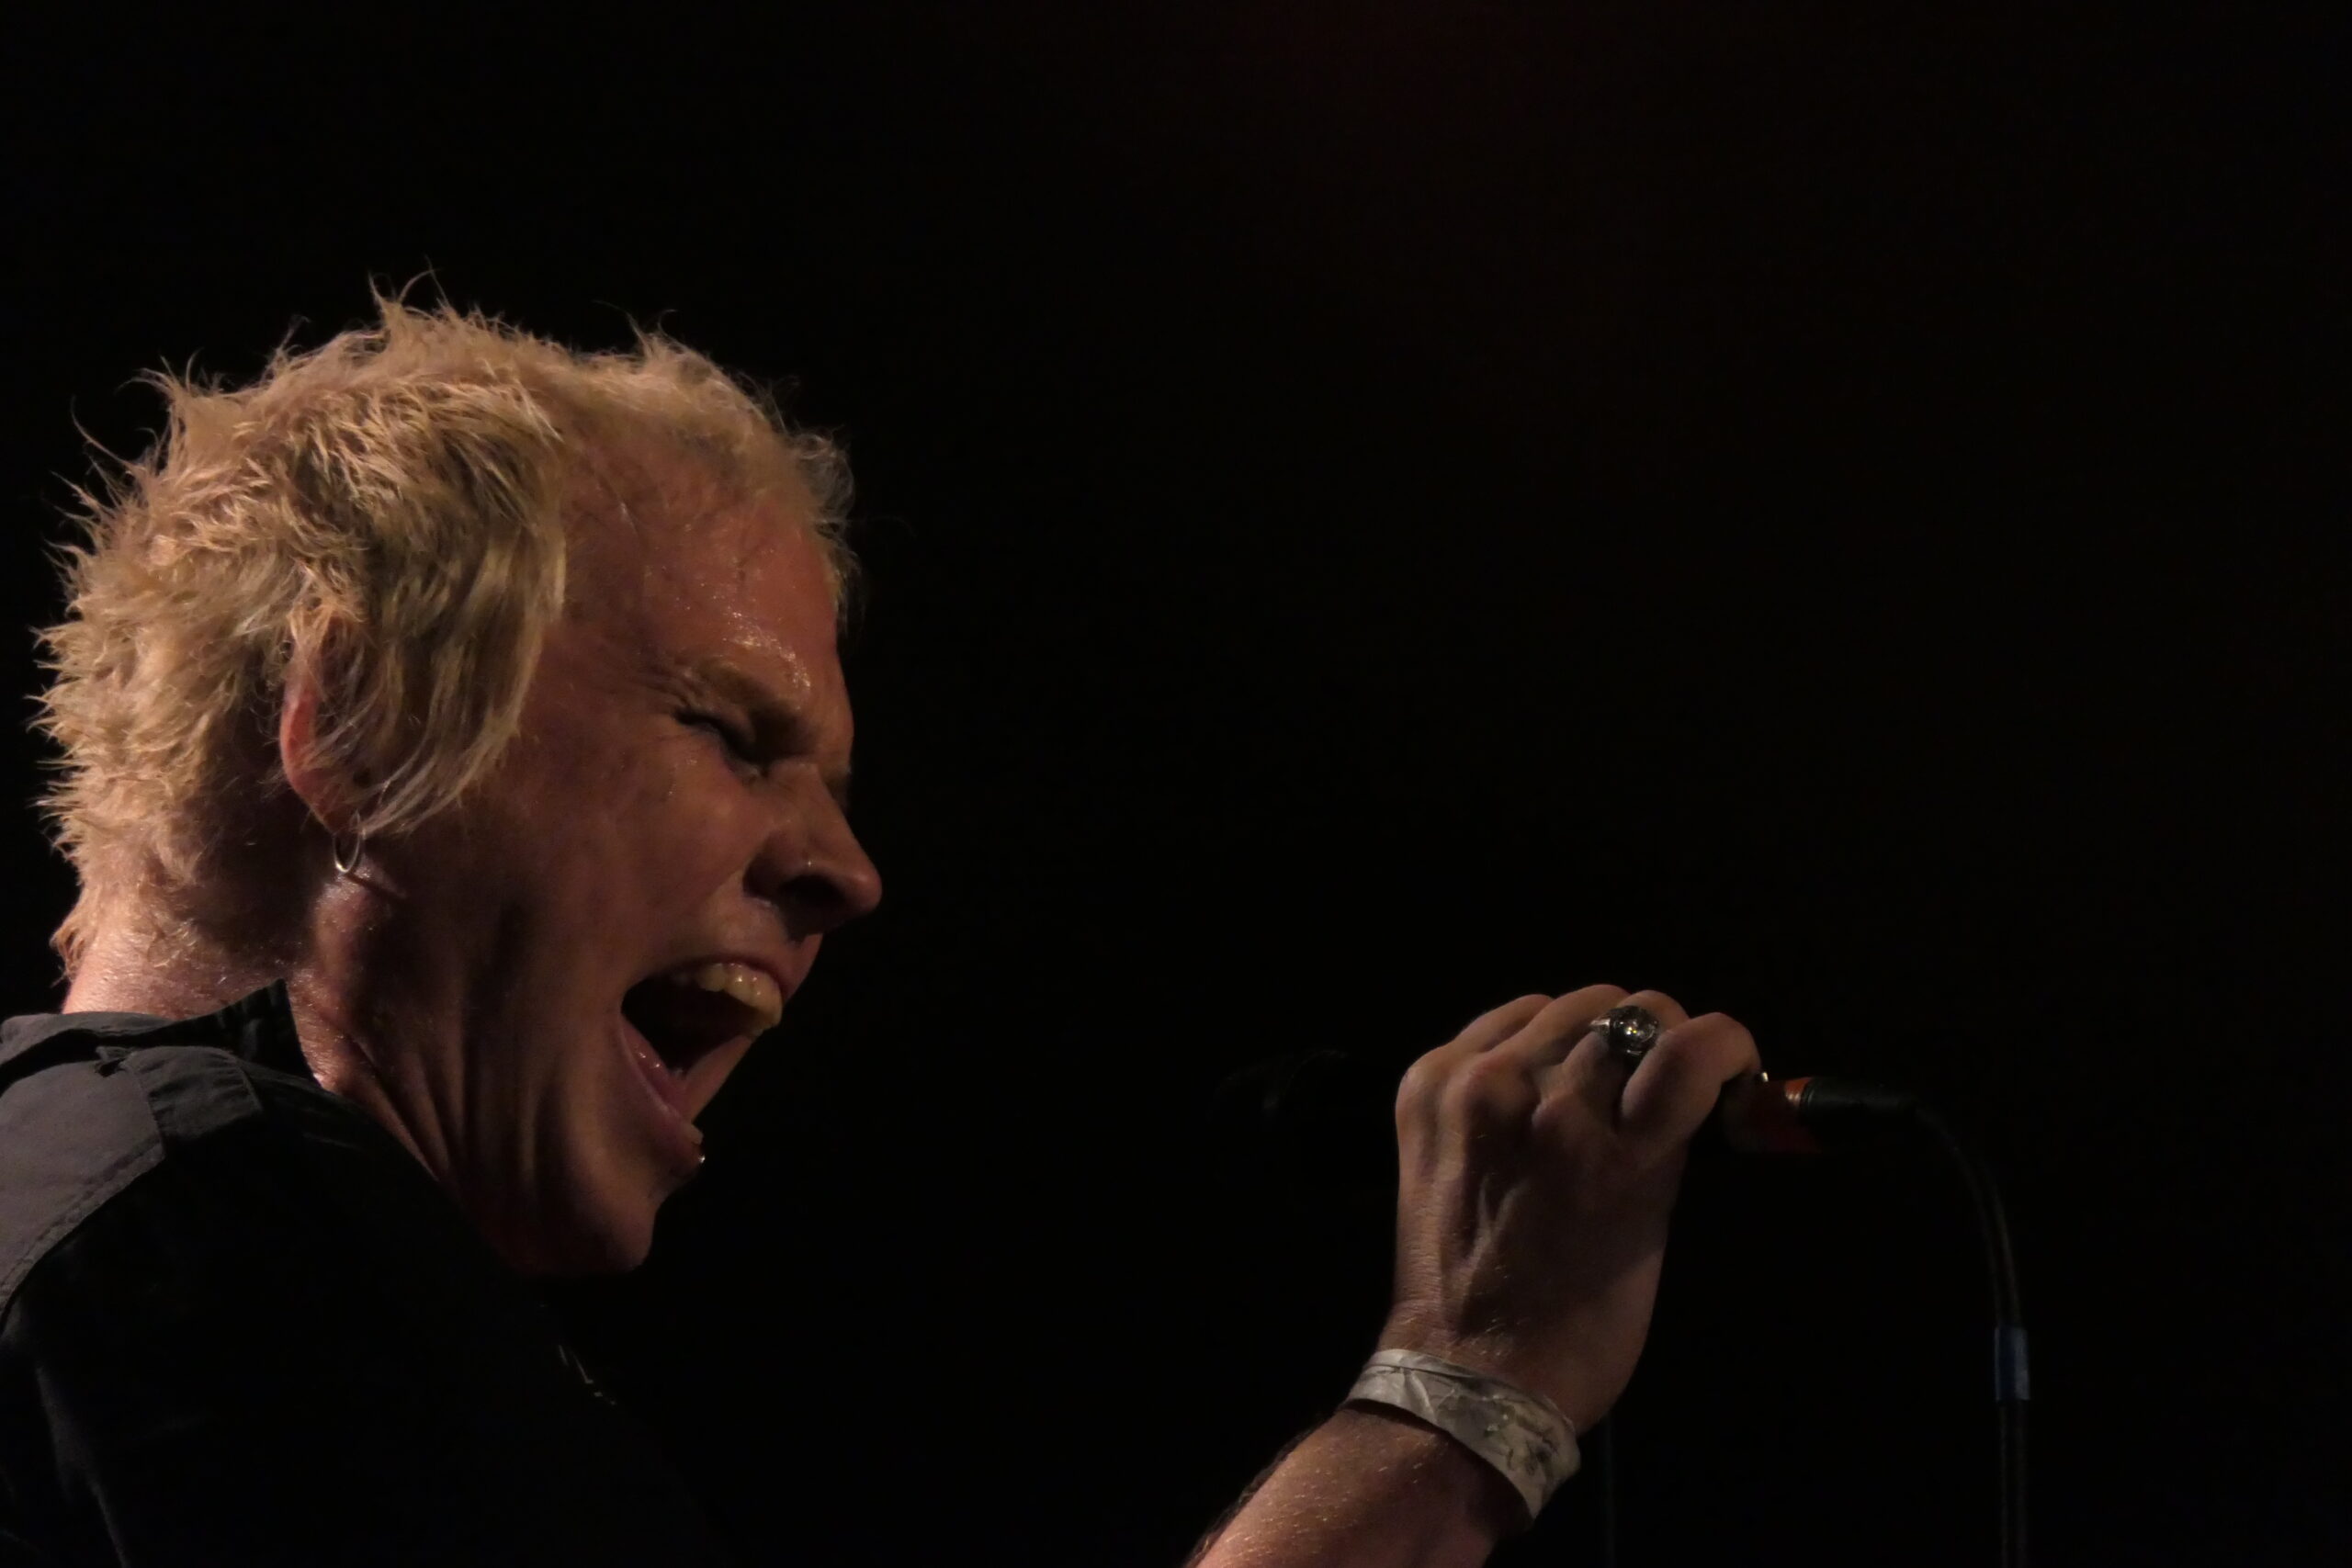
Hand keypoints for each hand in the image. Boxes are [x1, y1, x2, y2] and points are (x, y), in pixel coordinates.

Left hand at [1377, 985, 1760, 1430]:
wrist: (1468, 1364)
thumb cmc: (1583, 1321)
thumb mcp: (1652, 1227)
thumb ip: (1664, 1139)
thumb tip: (1682, 1078)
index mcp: (1611, 1150)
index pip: (1693, 1045)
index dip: (1727, 1046)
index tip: (1730, 1066)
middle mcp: (1538, 1100)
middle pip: (1627, 1010)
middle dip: (1658, 1039)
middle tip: (1653, 1082)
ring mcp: (1474, 1085)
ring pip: (1562, 1004)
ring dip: (1590, 1036)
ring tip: (1589, 1083)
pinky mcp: (1426, 1083)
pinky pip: (1498, 1021)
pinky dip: (1527, 1041)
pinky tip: (1532, 1081)